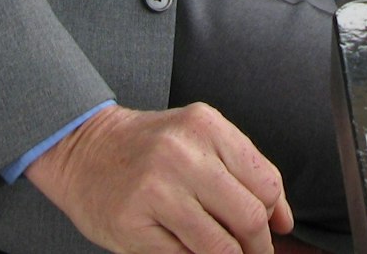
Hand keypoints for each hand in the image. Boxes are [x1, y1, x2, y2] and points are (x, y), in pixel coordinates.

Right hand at [25, 102, 292, 253]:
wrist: (82, 149)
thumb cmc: (148, 147)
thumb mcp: (197, 138)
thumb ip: (242, 170)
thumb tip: (283, 221)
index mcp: (205, 126)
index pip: (265, 182)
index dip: (275, 217)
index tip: (273, 233)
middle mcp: (182, 153)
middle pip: (249, 216)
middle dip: (258, 247)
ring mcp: (156, 191)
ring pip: (221, 247)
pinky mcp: (133, 227)